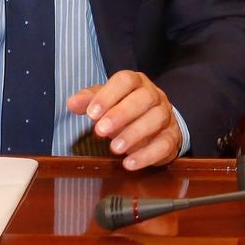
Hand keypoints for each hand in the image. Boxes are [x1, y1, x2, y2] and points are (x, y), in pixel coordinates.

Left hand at [66, 70, 181, 170]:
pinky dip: (147, 155)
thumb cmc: (126, 110)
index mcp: (136, 83)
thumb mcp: (106, 101)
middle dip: (121, 114)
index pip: (125, 81)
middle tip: (101, 131)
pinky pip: (164, 144)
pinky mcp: (172, 137)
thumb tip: (72, 103)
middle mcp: (154, 95)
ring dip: (134, 134)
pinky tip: (129, 163)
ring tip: (115, 149)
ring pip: (156, 119)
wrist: (157, 125)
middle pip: (143, 98)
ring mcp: (166, 116)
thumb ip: (89, 100)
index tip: (91, 114)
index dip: (108, 96)